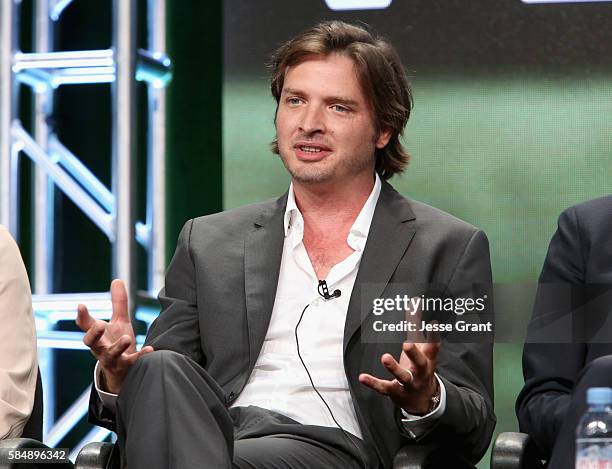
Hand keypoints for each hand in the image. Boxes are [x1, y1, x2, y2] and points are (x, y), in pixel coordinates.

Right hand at [76, 279, 152, 393]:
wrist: (123, 372)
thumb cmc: (118, 343)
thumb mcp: (119, 322)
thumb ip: (118, 303)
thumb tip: (117, 280)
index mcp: (97, 336)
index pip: (85, 325)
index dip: (82, 316)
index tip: (81, 305)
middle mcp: (100, 348)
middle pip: (90, 342)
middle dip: (93, 334)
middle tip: (99, 324)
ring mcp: (112, 359)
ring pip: (110, 355)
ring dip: (117, 347)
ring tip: (127, 338)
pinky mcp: (125, 367)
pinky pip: (132, 363)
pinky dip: (140, 356)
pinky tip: (150, 349)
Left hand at [359, 301, 440, 414]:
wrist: (422, 400)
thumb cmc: (420, 368)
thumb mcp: (422, 350)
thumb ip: (417, 327)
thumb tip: (414, 306)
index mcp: (428, 360)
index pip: (433, 348)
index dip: (434, 336)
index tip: (432, 325)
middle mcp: (420, 373)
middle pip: (419, 363)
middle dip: (414, 353)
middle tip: (407, 343)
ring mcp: (409, 384)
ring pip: (403, 376)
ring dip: (394, 368)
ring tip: (385, 357)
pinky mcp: (395, 391)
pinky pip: (384, 388)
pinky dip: (373, 383)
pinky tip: (362, 377)